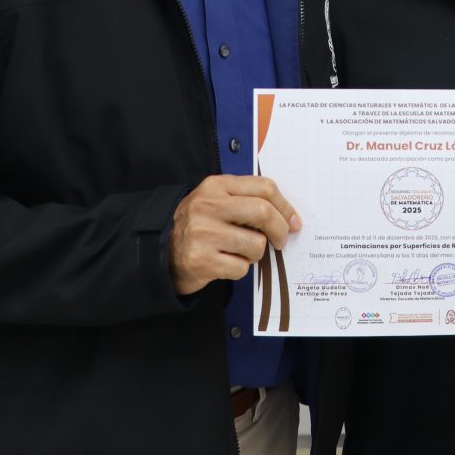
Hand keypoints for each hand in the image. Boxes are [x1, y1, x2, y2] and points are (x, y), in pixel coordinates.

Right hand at [169, 175, 302, 294]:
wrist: (161, 250)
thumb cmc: (199, 225)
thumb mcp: (217, 200)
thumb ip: (247, 200)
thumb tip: (289, 218)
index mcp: (216, 186)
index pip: (264, 187)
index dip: (286, 206)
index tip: (294, 221)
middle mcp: (208, 206)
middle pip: (263, 212)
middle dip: (280, 230)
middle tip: (281, 241)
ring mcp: (203, 233)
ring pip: (256, 245)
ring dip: (256, 254)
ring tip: (241, 251)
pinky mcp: (202, 260)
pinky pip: (242, 268)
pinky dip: (240, 269)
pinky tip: (225, 262)